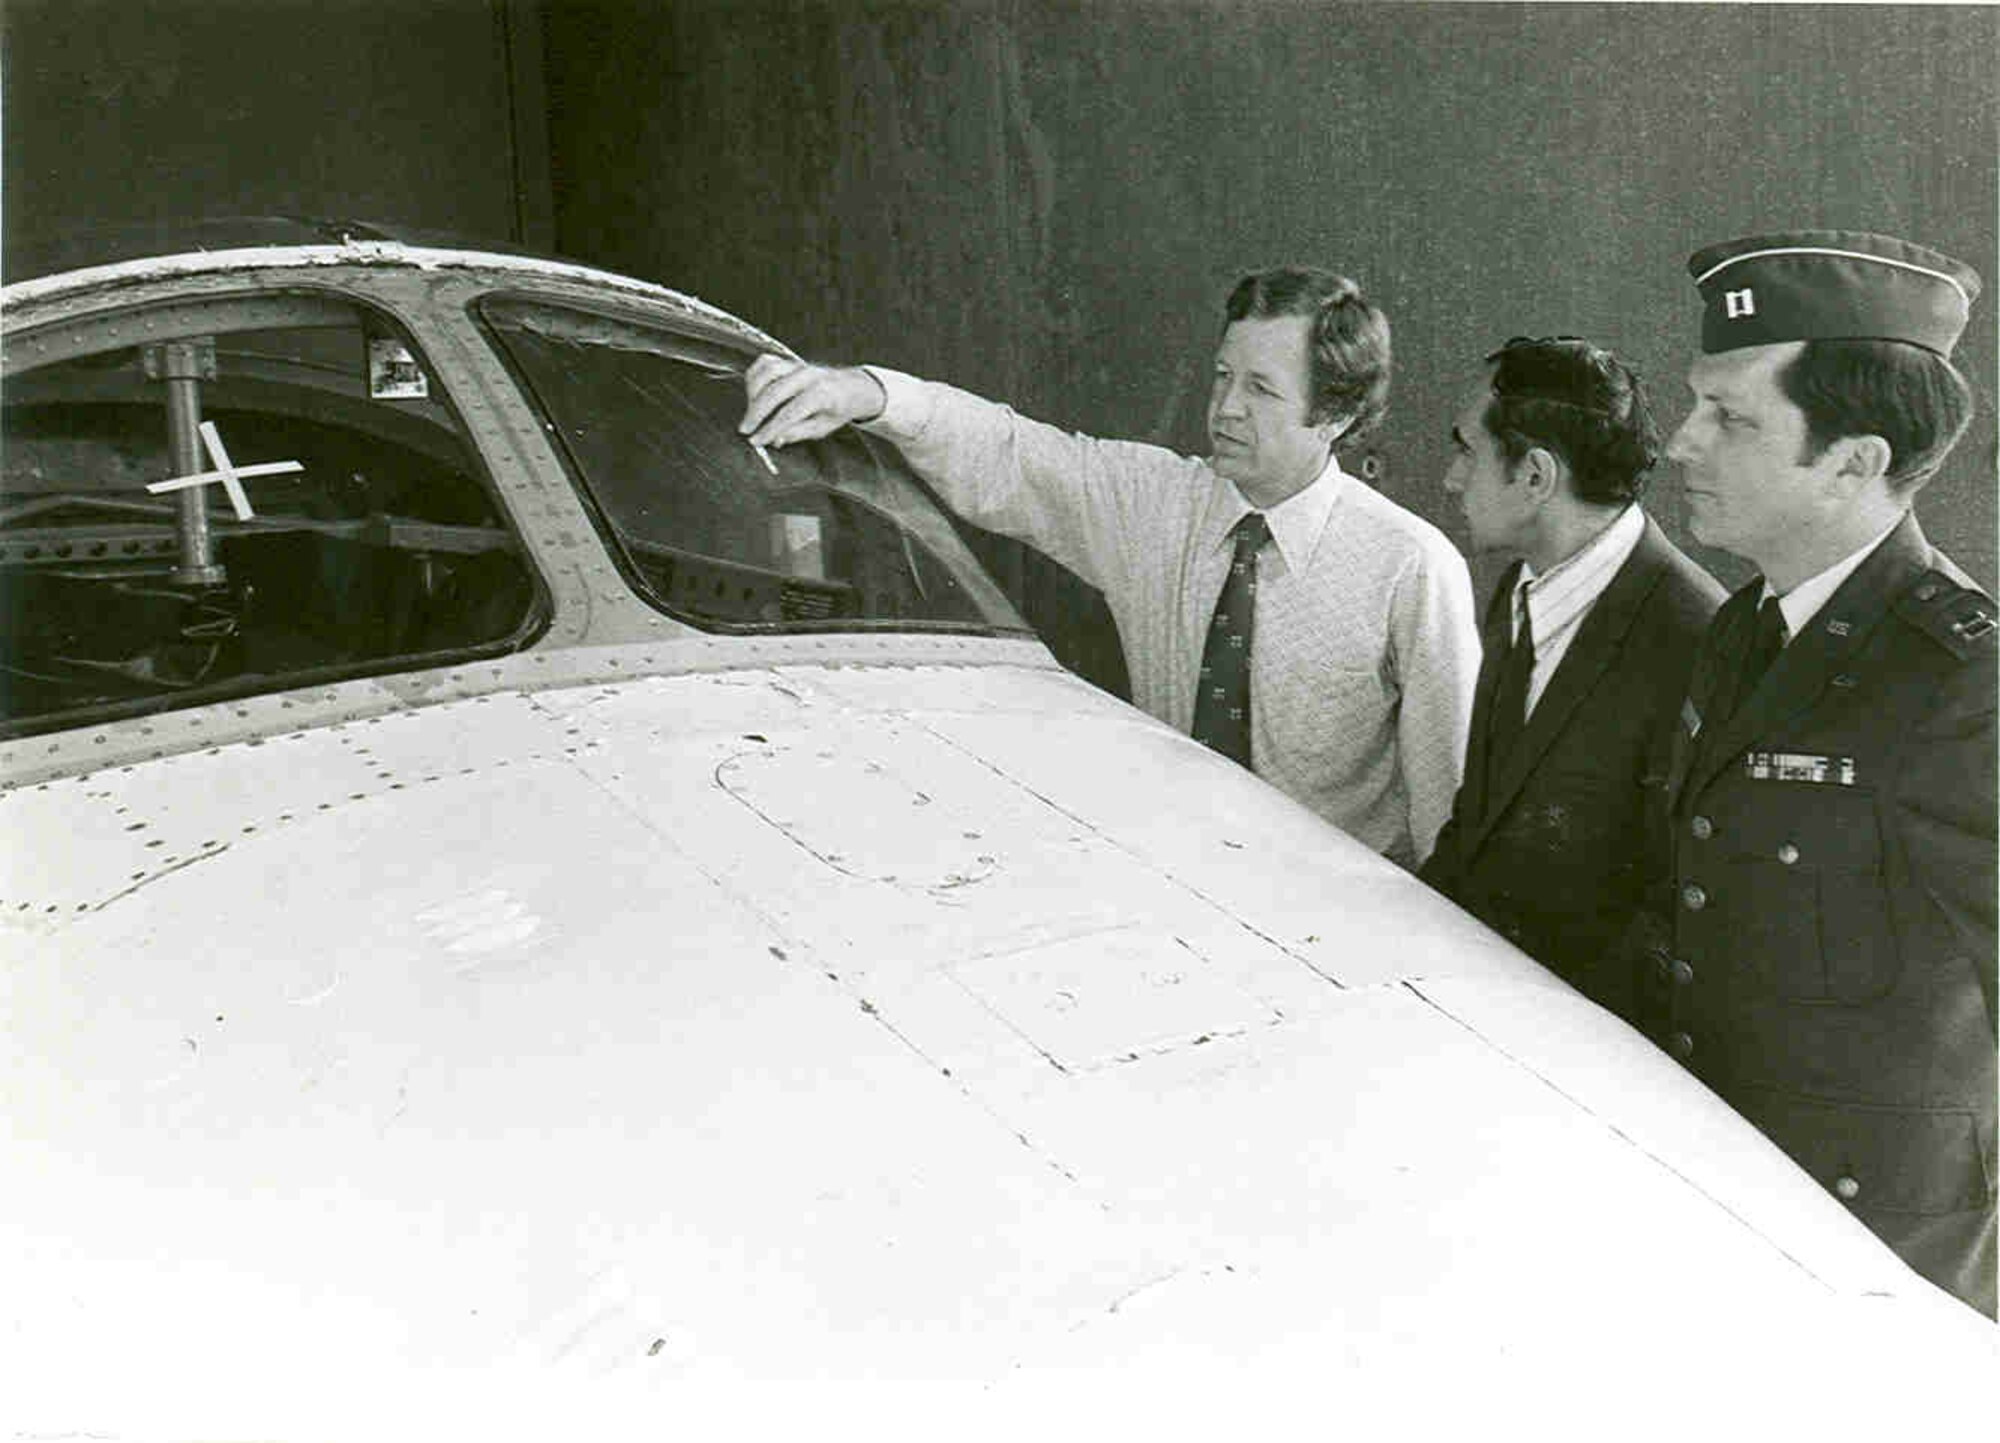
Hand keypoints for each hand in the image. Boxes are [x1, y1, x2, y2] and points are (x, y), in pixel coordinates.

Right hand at [739, 356, 885, 447]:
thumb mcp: (824, 427)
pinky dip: (755, 375)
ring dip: (753, 393)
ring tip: (750, 412)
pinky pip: (766, 362)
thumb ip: (799, 432)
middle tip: (746, 429)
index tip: (757, 440)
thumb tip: (776, 438)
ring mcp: (798, 365)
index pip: (789, 413)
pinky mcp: (789, 361)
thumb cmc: (838, 408)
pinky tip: (753, 392)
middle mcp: (809, 375)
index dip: (770, 428)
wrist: (851, 387)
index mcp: (822, 394)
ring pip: (767, 372)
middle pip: (775, 392)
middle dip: (756, 413)